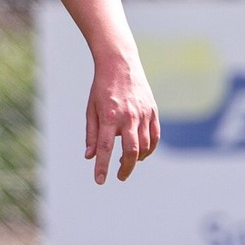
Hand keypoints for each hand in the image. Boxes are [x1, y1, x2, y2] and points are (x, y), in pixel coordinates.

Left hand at [85, 50, 159, 184]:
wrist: (120, 64)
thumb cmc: (101, 88)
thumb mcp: (91, 110)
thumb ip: (92, 134)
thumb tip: (90, 157)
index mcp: (109, 117)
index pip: (105, 148)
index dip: (102, 167)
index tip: (100, 181)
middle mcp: (128, 117)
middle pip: (131, 151)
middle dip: (125, 169)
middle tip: (120, 176)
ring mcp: (143, 114)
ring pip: (145, 146)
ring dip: (136, 159)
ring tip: (125, 161)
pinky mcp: (153, 111)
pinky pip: (155, 136)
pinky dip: (150, 149)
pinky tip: (141, 153)